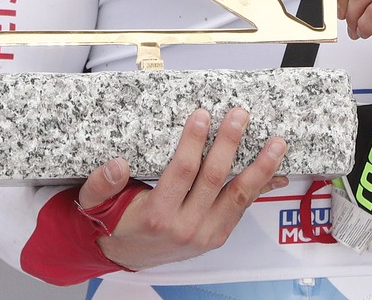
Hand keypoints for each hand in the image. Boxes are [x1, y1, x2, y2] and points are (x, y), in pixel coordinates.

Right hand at [75, 107, 288, 270]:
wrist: (128, 255)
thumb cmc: (117, 222)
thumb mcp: (95, 203)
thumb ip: (102, 183)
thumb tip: (116, 165)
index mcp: (157, 215)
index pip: (181, 171)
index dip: (193, 141)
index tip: (202, 115)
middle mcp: (185, 226)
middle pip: (214, 179)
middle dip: (229, 143)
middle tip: (240, 116)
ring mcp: (205, 234)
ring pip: (238, 196)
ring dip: (260, 167)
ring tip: (276, 144)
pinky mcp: (217, 235)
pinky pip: (242, 208)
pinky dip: (261, 188)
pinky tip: (276, 171)